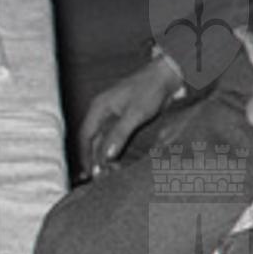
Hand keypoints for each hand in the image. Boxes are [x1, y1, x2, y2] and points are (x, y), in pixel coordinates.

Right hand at [77, 52, 186, 178]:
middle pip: (93, 139)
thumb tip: (105, 156)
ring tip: (108, 173)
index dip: (85, 155)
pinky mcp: (125, 117)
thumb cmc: (150, 90)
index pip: (85, 136)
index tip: (90, 173)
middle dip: (95, 158)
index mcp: (99, 107)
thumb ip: (119, 135)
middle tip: (100, 177)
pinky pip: (115, 136)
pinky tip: (116, 160)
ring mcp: (114, 114)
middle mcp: (103, 111)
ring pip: (104, 138)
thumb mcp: (135, 114)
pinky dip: (114, 148)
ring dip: (105, 155)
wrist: (167, 76)